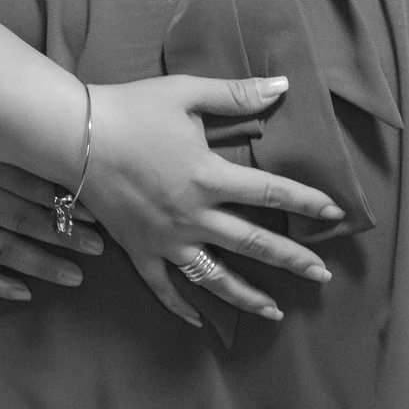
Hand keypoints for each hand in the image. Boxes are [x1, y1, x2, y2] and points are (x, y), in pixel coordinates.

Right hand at [0, 145, 104, 302]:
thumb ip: (10, 143)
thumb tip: (60, 150)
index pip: (30, 184)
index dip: (65, 200)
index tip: (95, 213)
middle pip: (23, 217)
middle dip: (64, 234)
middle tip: (98, 246)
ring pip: (1, 247)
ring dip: (41, 263)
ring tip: (75, 275)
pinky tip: (25, 292)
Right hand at [79, 75, 342, 327]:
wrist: (74, 136)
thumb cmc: (131, 110)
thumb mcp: (185, 94)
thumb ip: (236, 95)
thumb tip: (283, 86)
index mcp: (209, 177)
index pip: (270, 193)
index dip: (306, 202)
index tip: (334, 213)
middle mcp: (193, 216)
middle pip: (253, 243)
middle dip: (292, 260)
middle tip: (322, 275)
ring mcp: (166, 239)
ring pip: (214, 278)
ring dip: (248, 296)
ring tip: (274, 311)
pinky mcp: (138, 250)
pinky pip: (163, 286)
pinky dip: (181, 307)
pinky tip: (198, 321)